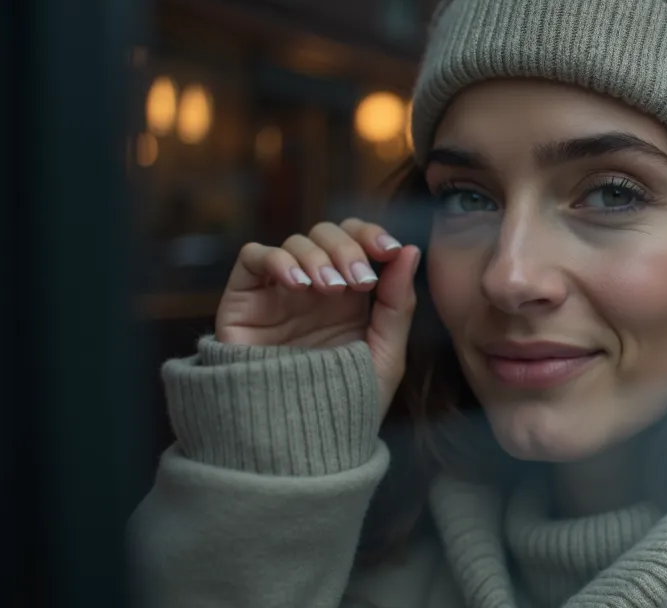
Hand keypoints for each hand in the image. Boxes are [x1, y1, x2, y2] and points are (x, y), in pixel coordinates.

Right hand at [215, 218, 421, 411]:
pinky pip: (253, 257)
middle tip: (357, 282)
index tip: (389, 251)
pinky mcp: (244, 301)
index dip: (372, 235)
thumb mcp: (384, 355)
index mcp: (351, 296)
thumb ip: (398, 304)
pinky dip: (276, 260)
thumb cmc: (344, 404)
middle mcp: (314, 288)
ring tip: (328, 289)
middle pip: (327, 234)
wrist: (297, 443)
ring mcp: (279, 292)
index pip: (358, 241)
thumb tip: (411, 250)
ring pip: (294, 241)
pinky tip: (297, 285)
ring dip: (317, 257)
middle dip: (347, 249)